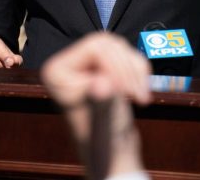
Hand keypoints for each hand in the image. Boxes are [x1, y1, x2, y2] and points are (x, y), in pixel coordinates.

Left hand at [41, 33, 150, 179]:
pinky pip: (126, 55)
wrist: (113, 156)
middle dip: (127, 68)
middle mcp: (68, 64)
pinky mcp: (103, 70)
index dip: (116, 65)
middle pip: (108, 43)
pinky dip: (139, 70)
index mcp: (58, 71)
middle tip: (138, 95)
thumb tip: (101, 85)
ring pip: (119, 47)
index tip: (126, 91)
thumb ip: (101, 101)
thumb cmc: (103, 142)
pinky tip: (141, 92)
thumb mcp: (102, 120)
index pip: (94, 47)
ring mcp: (85, 66)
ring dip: (136, 70)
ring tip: (141, 97)